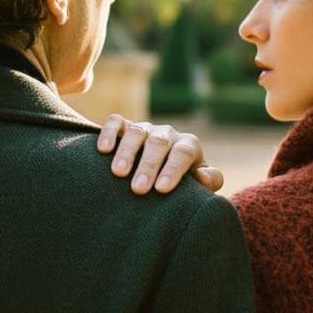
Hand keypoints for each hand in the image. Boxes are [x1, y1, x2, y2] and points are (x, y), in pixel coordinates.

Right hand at [95, 116, 222, 194]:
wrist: (162, 171)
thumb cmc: (183, 183)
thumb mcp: (200, 182)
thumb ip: (210, 180)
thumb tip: (202, 177)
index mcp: (188, 145)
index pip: (182, 153)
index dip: (172, 170)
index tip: (161, 190)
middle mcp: (166, 133)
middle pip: (158, 143)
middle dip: (148, 166)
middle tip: (138, 189)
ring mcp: (145, 128)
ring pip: (136, 132)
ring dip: (127, 152)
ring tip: (118, 173)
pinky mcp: (124, 126)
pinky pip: (116, 122)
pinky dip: (109, 133)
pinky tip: (103, 150)